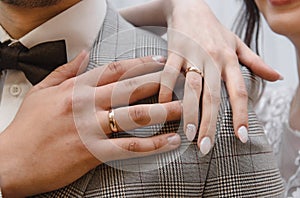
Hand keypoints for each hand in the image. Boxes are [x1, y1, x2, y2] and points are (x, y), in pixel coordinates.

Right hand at [0, 52, 181, 196]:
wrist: (12, 161)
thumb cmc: (27, 128)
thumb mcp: (41, 91)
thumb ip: (64, 71)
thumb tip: (81, 54)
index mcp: (75, 89)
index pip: (114, 70)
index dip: (139, 63)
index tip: (159, 60)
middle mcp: (86, 105)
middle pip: (131, 89)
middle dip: (159, 83)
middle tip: (180, 82)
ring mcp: (91, 128)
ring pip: (135, 116)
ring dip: (163, 112)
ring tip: (184, 110)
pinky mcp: (93, 152)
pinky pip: (129, 147)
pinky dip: (152, 144)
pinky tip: (169, 141)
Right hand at [158, 0, 281, 154]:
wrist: (189, 6)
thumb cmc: (214, 28)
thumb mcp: (238, 43)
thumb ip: (256, 62)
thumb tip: (278, 77)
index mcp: (229, 59)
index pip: (238, 91)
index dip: (240, 115)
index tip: (240, 137)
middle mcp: (212, 59)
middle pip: (213, 96)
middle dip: (210, 124)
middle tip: (206, 147)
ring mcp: (192, 55)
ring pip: (191, 88)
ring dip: (189, 113)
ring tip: (188, 135)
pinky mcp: (173, 52)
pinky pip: (168, 74)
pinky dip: (163, 91)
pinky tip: (162, 108)